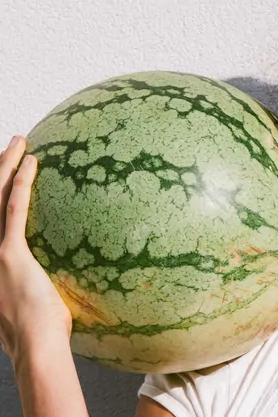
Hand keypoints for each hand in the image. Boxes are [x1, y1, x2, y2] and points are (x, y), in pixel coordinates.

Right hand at [0, 135, 71, 368]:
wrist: (35, 349)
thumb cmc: (41, 332)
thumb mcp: (34, 297)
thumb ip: (37, 278)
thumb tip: (58, 272)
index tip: (6, 171)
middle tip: (12, 144)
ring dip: (5, 167)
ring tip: (19, 142)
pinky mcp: (9, 254)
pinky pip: (15, 210)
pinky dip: (20, 185)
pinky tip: (31, 164)